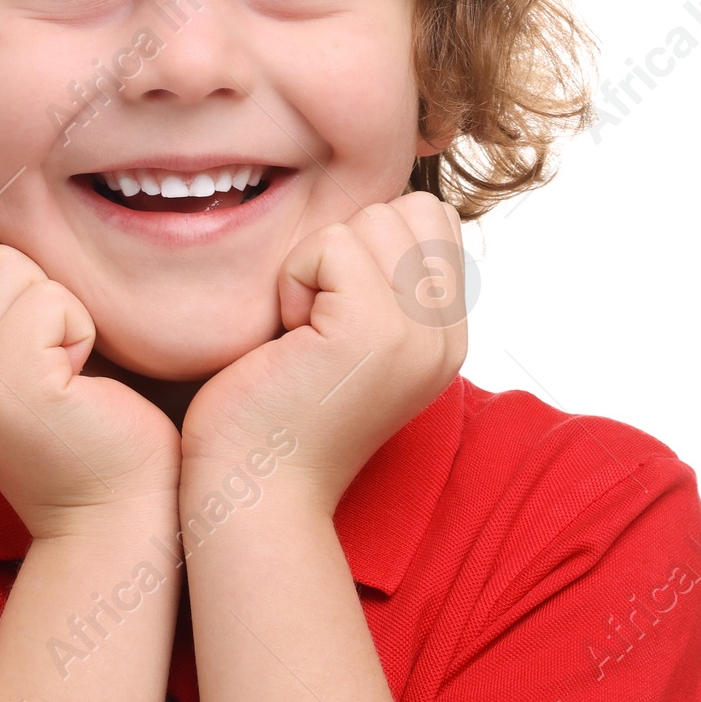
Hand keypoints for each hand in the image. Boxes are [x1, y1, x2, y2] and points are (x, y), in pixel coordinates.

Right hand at [0, 212, 181, 538]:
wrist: (113, 510)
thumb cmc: (80, 416)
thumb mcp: (12, 341)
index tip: (26, 336)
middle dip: (28, 279)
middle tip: (49, 353)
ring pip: (9, 263)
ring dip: (59, 305)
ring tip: (65, 369)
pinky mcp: (7, 382)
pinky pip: (50, 298)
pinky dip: (82, 328)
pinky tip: (80, 381)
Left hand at [180, 193, 467, 517]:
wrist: (254, 493)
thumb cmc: (276, 411)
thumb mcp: (348, 339)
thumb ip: (382, 283)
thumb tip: (377, 212)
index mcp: (446, 337)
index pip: (433, 219)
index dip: (369, 242)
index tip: (334, 310)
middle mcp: (446, 337)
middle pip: (410, 209)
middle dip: (346, 246)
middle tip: (315, 321)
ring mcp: (417, 335)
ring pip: (373, 218)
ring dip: (317, 263)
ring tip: (303, 333)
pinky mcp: (374, 332)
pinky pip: (331, 243)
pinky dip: (293, 279)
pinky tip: (288, 339)